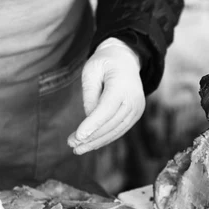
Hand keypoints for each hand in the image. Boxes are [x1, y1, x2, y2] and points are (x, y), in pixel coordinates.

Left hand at [68, 38, 145, 154]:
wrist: (127, 59)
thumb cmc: (105, 62)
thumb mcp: (91, 70)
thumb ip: (89, 95)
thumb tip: (88, 120)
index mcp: (122, 86)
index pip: (106, 110)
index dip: (92, 125)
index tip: (77, 137)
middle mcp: (133, 100)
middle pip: (111, 124)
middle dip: (91, 137)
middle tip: (71, 145)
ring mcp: (137, 109)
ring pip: (116, 131)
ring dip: (97, 142)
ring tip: (78, 149)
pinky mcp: (135, 114)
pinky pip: (119, 130)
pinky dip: (105, 138)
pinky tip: (91, 144)